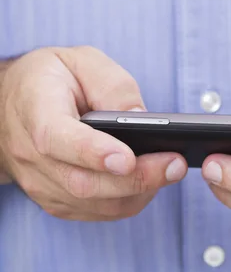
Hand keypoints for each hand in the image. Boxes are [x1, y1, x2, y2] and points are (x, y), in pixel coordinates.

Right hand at [0, 46, 186, 220]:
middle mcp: (31, 154)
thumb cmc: (50, 77)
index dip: (93, 152)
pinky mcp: (54, 199)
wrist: (13, 104)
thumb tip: (140, 115)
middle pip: (82, 181)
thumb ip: (111, 84)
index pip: (57, 139)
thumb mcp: (81, 60)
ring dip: (137, 192)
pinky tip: (149, 181)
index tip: (128, 157)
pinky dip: (125, 201)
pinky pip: (93, 211)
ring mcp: (40, 183)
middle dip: (135, 178)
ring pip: (91, 203)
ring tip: (170, 170)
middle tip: (174, 164)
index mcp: (35, 111)